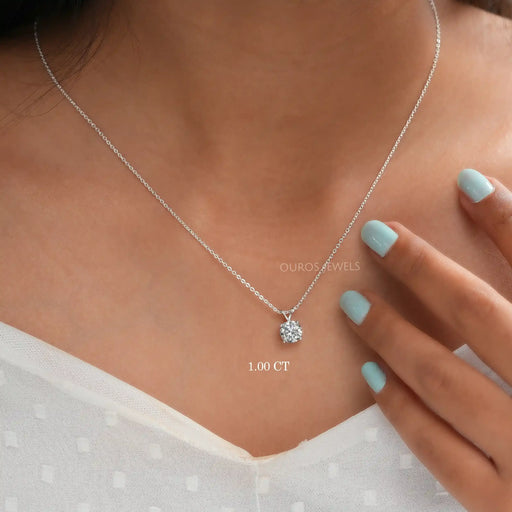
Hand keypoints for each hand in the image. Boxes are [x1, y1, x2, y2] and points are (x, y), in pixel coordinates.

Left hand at [339, 168, 511, 511]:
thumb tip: (501, 226)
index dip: (507, 221)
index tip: (466, 180)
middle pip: (480, 316)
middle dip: (425, 269)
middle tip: (376, 235)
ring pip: (446, 380)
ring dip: (394, 334)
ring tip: (353, 303)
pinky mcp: (502, 507)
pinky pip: (439, 452)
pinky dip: (403, 410)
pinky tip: (371, 376)